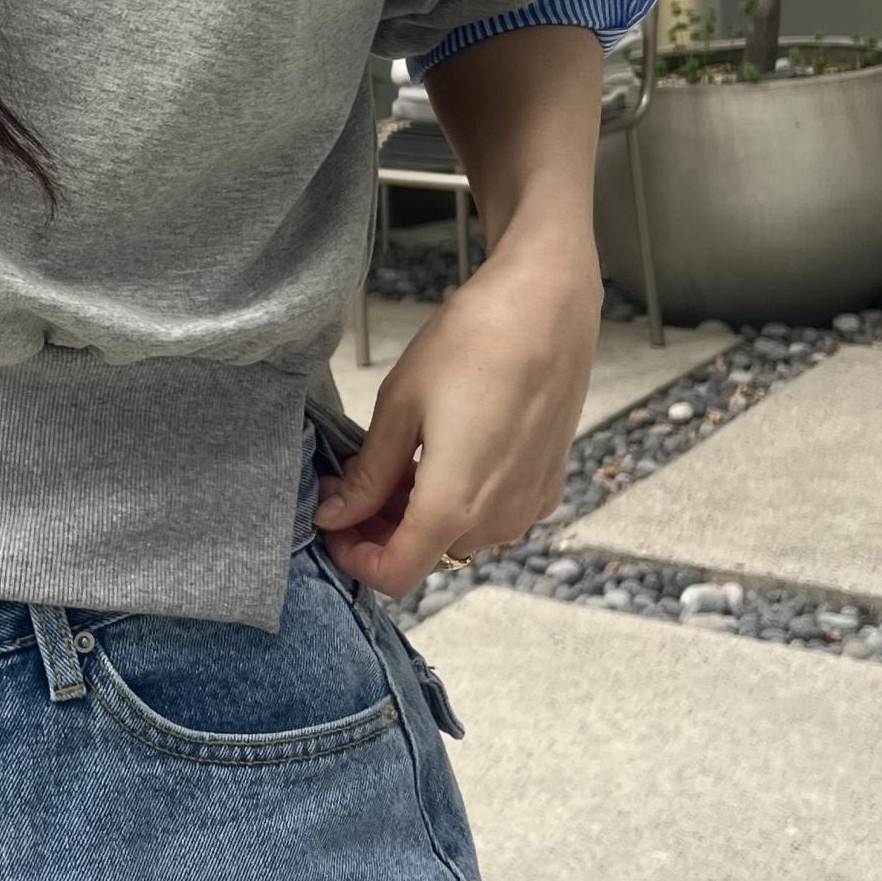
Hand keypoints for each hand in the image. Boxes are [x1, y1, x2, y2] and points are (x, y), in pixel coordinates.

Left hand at [314, 238, 602, 598]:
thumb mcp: (400, 406)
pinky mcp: (546, 485)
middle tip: (354, 484)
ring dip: (421, 517)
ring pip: (460, 538)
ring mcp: (528, 504)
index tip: (334, 523)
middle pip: (427, 556)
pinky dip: (460, 501)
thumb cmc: (472, 343)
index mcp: (454, 504)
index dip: (355, 558)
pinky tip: (444, 454)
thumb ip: (368, 474)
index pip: (396, 574)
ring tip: (399, 461)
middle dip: (382, 532)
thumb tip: (334, 516)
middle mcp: (498, 518)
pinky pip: (493, 515)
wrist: (547, 306)